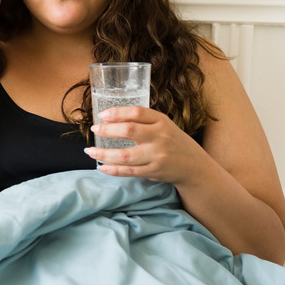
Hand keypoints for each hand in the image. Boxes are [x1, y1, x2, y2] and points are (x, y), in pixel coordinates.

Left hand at [85, 106, 206, 183]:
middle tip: (94, 129)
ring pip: (125, 155)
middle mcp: (160, 137)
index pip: (137, 112)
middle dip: (107, 130)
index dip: (117, 112)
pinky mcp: (154, 171)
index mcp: (161, 121)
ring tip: (90, 151)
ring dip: (104, 154)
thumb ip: (143, 121)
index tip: (103, 115)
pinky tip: (102, 166)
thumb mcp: (163, 125)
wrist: (194, 165)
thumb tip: (112, 119)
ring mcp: (157, 156)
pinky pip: (129, 172)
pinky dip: (113, 170)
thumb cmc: (173, 141)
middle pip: (129, 131)